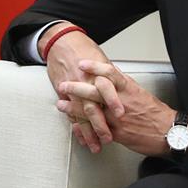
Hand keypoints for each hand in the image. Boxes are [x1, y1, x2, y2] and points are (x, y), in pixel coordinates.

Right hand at [38, 23, 111, 152]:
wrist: (62, 43)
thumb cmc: (84, 50)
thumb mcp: (103, 60)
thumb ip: (113, 78)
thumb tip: (126, 92)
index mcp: (98, 73)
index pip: (108, 89)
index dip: (114, 103)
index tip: (122, 118)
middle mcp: (85, 83)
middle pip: (93, 107)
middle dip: (101, 125)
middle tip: (109, 138)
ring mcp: (73, 90)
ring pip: (81, 115)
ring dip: (88, 132)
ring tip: (94, 145)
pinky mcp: (64, 94)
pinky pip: (70, 114)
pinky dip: (75, 127)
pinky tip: (80, 137)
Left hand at [57, 60, 176, 156]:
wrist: (170, 133)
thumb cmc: (156, 113)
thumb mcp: (140, 93)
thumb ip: (124, 86)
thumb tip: (111, 76)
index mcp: (128, 89)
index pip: (109, 73)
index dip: (94, 67)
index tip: (81, 63)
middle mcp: (121, 102)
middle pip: (95, 91)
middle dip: (76, 88)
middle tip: (64, 84)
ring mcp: (118, 118)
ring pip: (92, 111)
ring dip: (74, 108)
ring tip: (62, 104)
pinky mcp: (118, 134)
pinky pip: (97, 129)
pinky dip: (84, 127)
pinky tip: (74, 125)